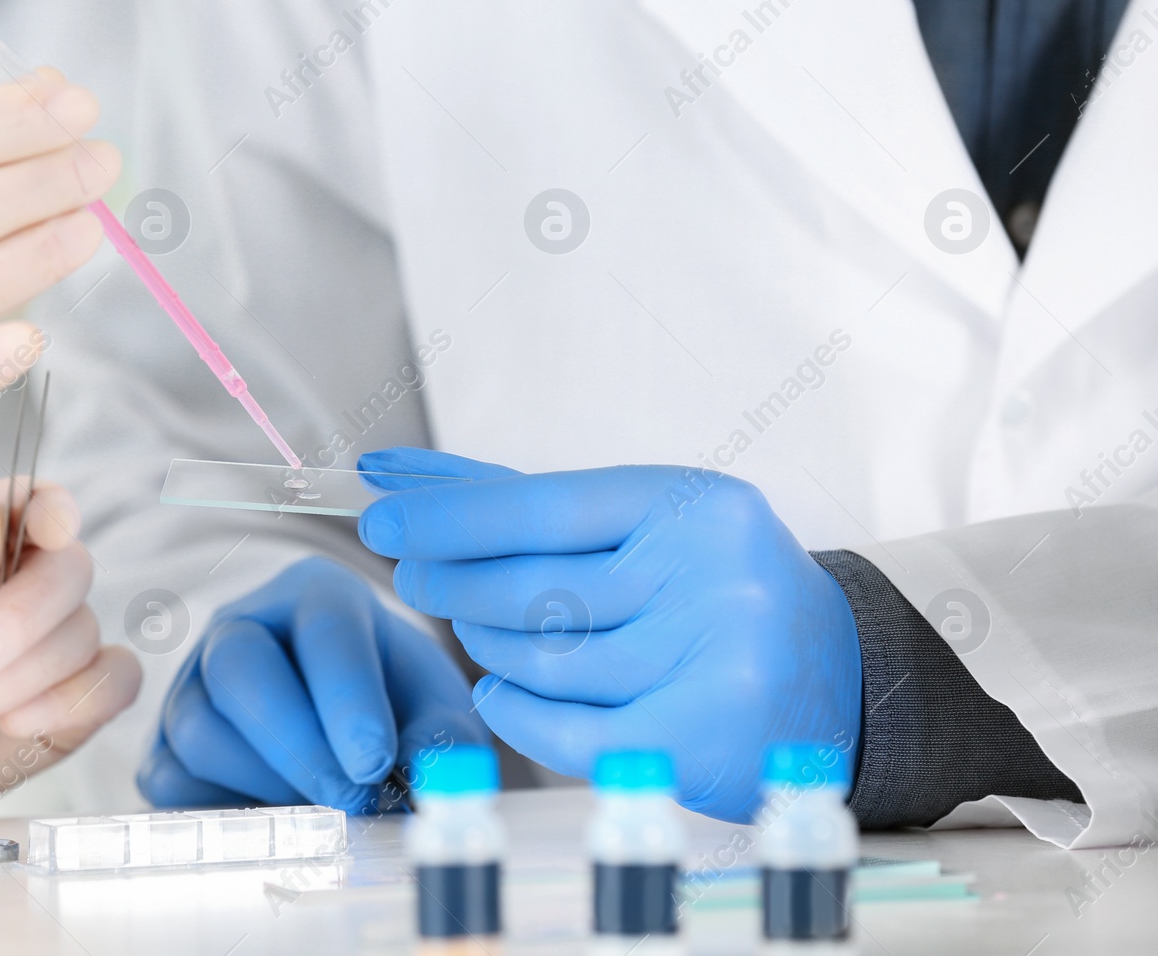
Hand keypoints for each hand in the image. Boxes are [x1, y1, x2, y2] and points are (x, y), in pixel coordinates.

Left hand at [0, 479, 140, 828]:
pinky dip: (78, 699)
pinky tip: (14, 725)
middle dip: (24, 616)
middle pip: (68, 570)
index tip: (50, 528)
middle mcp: (12, 584)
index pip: (30, 502)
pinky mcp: (62, 708)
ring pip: (82, 636)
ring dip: (19, 679)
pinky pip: (114, 684)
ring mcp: (42, 647)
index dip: (51, 509)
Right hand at [138, 557, 488, 812]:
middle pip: (239, 666)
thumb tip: (432, 778)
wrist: (346, 723)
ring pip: (199, 728)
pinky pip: (170, 780)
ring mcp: (192, 683)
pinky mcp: (164, 743)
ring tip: (322, 808)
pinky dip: (222, 811)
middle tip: (350, 798)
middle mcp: (242, 625)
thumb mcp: (435, 707)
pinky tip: (275, 820)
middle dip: (296, 743)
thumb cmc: (394, 703)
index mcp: (317, 595)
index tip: (375, 761)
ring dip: (265, 783)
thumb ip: (443, 736)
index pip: (323, 628)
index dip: (347, 698)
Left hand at [356, 447, 860, 822]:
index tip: (383, 515)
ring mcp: (707, 665)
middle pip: (531, 585)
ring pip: (540, 658)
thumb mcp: (657, 523)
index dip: (448, 513)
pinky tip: (494, 690)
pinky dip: (511, 711)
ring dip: (484, 643)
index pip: (542, 504)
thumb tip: (410, 479)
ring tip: (472, 628)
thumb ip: (540, 505)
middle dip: (450, 579)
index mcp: (696, 507)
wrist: (840, 679)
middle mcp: (709, 580)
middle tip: (410, 573)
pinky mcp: (694, 743)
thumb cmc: (721, 587)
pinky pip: (560, 730)